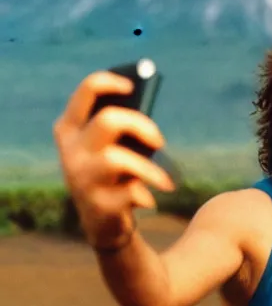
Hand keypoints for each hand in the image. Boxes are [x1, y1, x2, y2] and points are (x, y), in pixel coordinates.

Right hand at [53, 70, 174, 247]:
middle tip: (159, 141)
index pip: (86, 92)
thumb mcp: (114, 146)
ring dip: (149, 170)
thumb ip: (124, 126)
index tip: (132, 85)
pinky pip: (130, 192)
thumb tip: (146, 108)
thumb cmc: (114, 173)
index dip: (110, 82)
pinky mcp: (95, 204)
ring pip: (117, 159)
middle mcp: (71, 151)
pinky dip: (146, 195)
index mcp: (71, 129)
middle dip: (141, 125)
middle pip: (108, 120)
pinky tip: (149, 201)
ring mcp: (81, 178)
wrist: (104, 222)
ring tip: (167, 182)